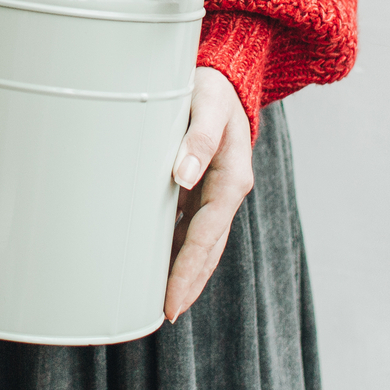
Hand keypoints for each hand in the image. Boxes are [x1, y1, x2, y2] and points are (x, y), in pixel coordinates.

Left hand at [165, 66, 253, 322]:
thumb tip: (181, 176)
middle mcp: (228, 191)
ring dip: (184, 272)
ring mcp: (217, 191)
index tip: (171, 301)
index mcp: (232, 178)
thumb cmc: (214, 87)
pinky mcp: (204, 186)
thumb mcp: (207, 104)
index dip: (188, 271)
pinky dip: (177, 247)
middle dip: (188, 284)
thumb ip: (197, 138)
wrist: (226, 74)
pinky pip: (192, 224)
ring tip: (158, 302)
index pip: (207, 236)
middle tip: (162, 316)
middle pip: (207, 249)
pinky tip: (157, 263)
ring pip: (201, 242)